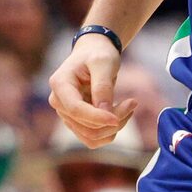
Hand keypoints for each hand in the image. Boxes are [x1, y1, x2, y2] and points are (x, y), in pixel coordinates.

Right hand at [48, 31, 128, 145]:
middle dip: (113, 120)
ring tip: (129, 106)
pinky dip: (110, 130)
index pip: (76, 109)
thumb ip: (103, 86)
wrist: (93, 53)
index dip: (97, 117)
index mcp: (60, 84)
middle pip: (85, 126)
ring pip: (91, 136)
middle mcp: (59, 102)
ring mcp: (66, 114)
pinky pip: (94, 138)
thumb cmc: (98, 53)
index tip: (118, 118)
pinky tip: (122, 113)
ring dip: (114, 127)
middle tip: (133, 102)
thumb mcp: (104, 63)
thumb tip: (105, 113)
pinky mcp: (76, 122)